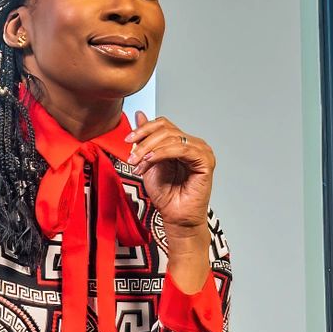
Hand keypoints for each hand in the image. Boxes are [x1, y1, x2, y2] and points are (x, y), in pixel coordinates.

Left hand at [126, 111, 213, 234]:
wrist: (175, 217)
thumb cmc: (166, 195)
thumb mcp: (148, 161)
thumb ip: (146, 139)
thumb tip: (139, 114)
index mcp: (182, 143)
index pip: (163, 125)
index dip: (144, 129)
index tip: (127, 141)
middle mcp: (194, 144)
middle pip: (166, 129)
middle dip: (144, 141)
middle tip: (131, 157)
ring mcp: (201, 151)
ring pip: (171, 137)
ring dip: (149, 149)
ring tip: (138, 163)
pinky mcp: (205, 161)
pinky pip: (180, 149)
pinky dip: (161, 153)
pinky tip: (150, 160)